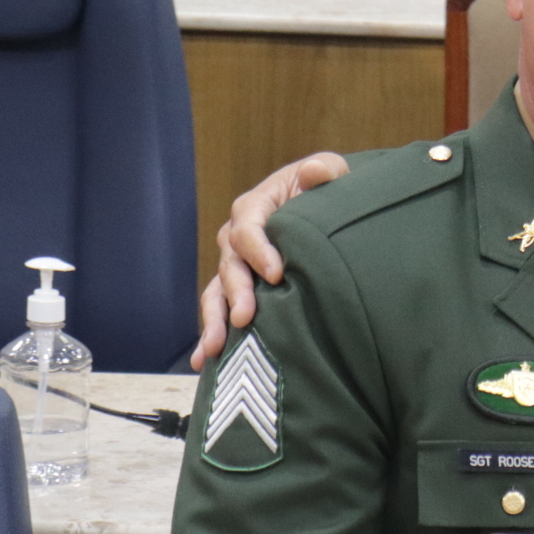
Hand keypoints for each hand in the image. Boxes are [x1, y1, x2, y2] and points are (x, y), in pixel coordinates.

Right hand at [190, 152, 351, 366]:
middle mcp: (238, 237)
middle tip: (246, 317)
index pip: (249, 228)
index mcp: (256, 207)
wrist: (323, 207)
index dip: (259, 250)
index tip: (277, 274)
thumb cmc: (326, 188)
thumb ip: (326, 172)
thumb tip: (317, 172)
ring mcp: (236, 265)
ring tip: (214, 349)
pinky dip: (212, 333)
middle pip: (230, 265)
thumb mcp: (331, 172)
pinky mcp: (240, 288)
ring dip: (214, 320)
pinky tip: (202, 361)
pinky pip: (220, 310)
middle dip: (236, 293)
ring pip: (217, 293)